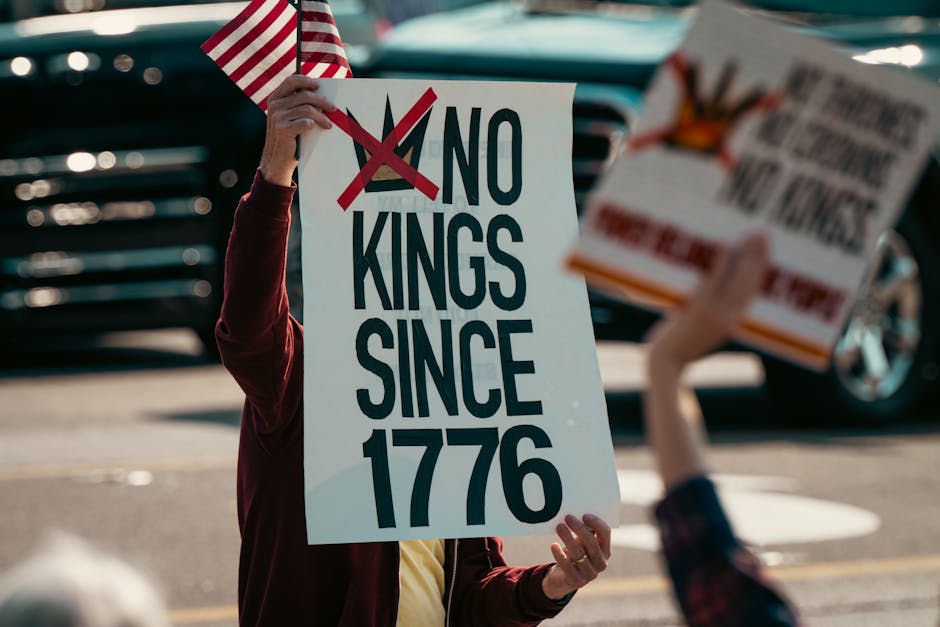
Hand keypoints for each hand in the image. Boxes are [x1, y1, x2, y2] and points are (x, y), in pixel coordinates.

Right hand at [259, 75, 335, 186]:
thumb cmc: (288, 136)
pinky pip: (305, 122)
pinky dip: (314, 124)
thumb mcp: (289, 116)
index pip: (291, 81)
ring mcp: (277, 117)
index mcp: (275, 98)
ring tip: (328, 124)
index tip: (318, 86)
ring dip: (321, 116)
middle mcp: (274, 105)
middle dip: (321, 100)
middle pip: (304, 95)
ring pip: (307, 109)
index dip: (306, 81)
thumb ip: (297, 104)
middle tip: (332, 108)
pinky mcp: (282, 129)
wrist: (278, 159)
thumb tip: (319, 94)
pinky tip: (319, 128)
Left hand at [541, 514, 610, 600]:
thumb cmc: (573, 554)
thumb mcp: (580, 543)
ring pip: (579, 553)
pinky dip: (560, 555)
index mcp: (605, 551)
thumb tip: (578, 515)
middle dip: (579, 529)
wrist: (563, 578)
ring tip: (559, 527)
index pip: (605, 534)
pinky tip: (554, 545)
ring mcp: (590, 574)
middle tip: (567, 517)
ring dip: (568, 538)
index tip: (584, 515)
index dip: (596, 523)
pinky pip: (568, 566)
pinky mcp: (577, 582)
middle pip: (592, 543)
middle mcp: (601, 563)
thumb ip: (584, 531)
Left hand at [647, 233, 768, 374]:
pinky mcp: (700, 309)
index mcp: (732, 322)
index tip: (765, 249)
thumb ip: (710, 311)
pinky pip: (714, 282)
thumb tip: (710, 289)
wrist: (666, 363)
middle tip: (763, 233)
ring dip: (747, 255)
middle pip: (749, 282)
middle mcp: (729, 317)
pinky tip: (728, 245)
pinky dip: (723, 263)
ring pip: (738, 280)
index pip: (751, 291)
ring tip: (753, 235)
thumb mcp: (700, 328)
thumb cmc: (679, 345)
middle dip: (758, 257)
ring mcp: (716, 313)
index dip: (759, 269)